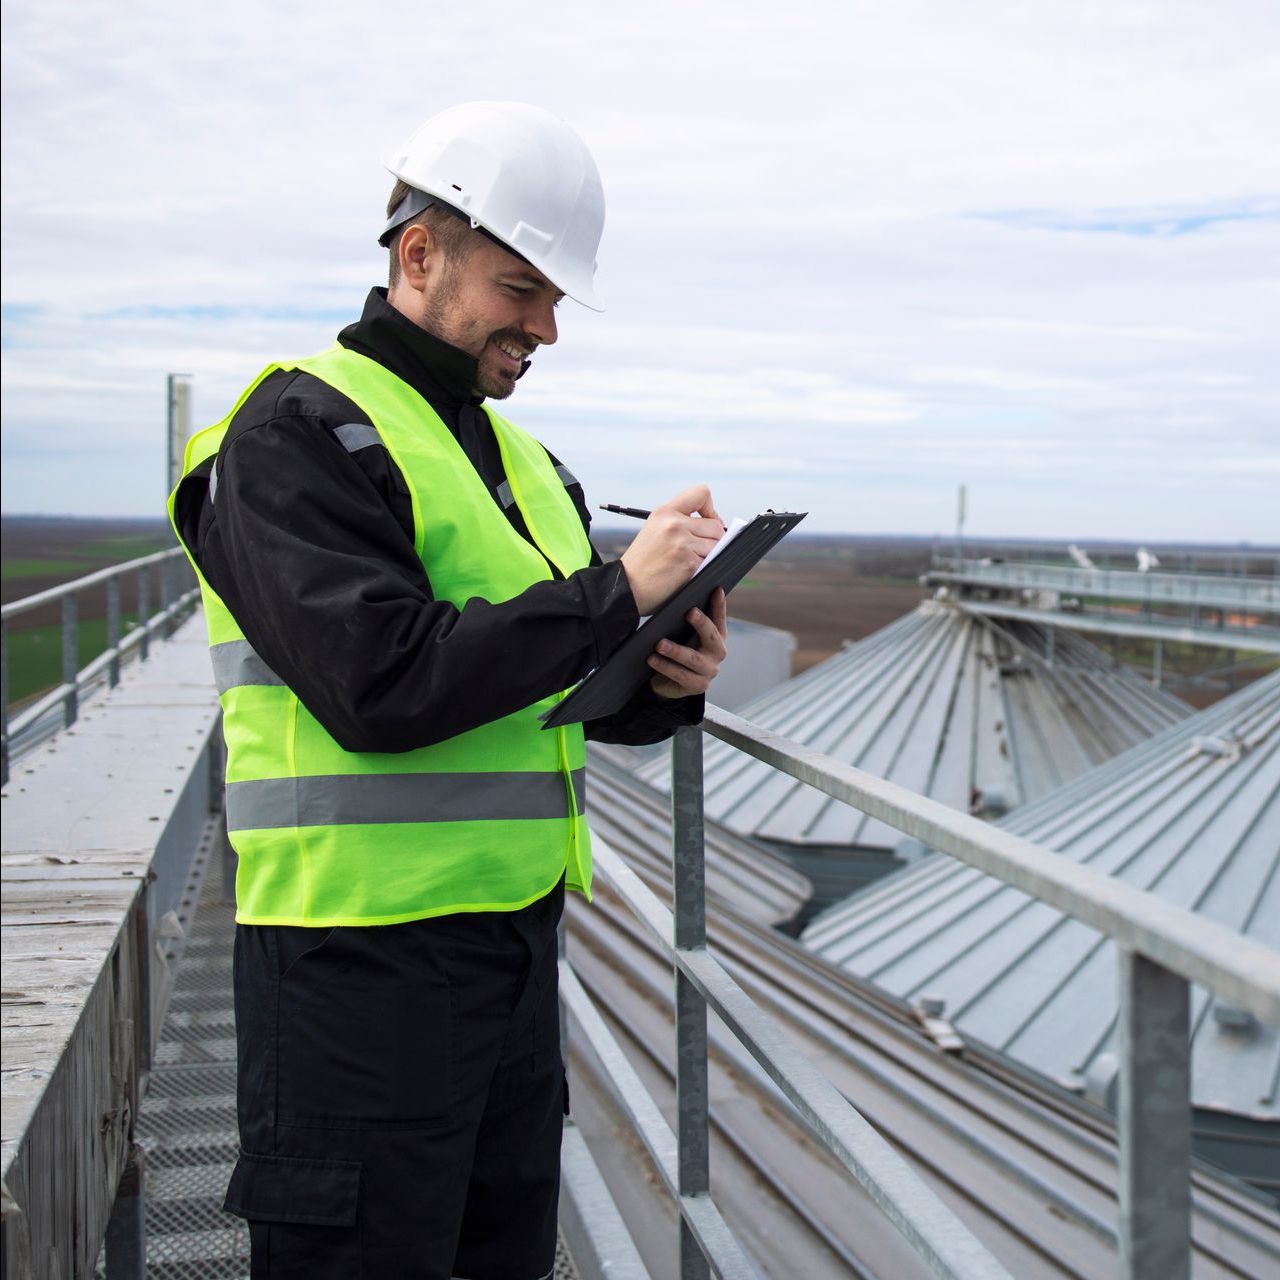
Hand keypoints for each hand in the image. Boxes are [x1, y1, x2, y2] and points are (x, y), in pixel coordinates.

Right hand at [619, 485, 724, 614]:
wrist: (628, 587)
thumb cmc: (643, 562)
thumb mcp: (654, 529)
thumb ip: (680, 520)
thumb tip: (715, 522)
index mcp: (665, 512)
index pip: (701, 493)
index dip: (710, 508)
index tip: (706, 521)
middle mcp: (673, 524)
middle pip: (715, 525)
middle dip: (712, 539)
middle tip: (697, 549)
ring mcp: (682, 543)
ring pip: (716, 544)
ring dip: (709, 555)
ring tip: (687, 561)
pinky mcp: (689, 563)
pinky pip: (711, 561)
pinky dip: (703, 568)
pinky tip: (686, 571)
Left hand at [648, 588, 727, 699]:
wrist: (670, 683)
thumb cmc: (680, 652)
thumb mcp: (685, 635)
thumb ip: (688, 620)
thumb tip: (678, 594)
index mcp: (717, 638)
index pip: (720, 618)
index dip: (720, 605)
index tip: (716, 590)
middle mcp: (718, 654)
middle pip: (712, 636)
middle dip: (701, 623)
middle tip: (689, 612)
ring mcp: (709, 671)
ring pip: (693, 659)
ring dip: (675, 650)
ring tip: (659, 644)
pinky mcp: (698, 686)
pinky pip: (680, 675)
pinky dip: (665, 667)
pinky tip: (652, 659)